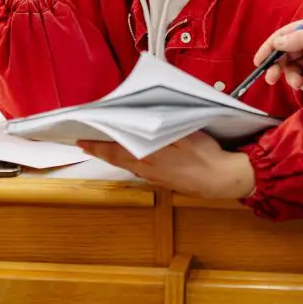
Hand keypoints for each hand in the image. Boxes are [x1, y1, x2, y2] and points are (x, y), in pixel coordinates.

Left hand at [78, 132, 255, 199]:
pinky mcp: (164, 180)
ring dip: (114, 155)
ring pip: (128, 164)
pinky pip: (139, 169)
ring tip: (104, 146)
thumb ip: (160, 128)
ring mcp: (155, 177)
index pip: (115, 151)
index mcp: (148, 158)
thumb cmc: (205, 155)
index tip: (80, 141)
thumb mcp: (184, 134)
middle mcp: (147, 170)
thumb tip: (138, 122)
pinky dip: (129, 161)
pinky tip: (132, 155)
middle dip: (102, 150)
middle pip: (118, 159)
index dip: (96, 146)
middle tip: (86, 142)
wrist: (222, 179)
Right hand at [253, 15, 302, 90]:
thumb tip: (277, 42)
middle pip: (287, 54)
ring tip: (299, 83)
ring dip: (293, 76)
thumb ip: (301, 39)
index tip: (257, 62)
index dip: (268, 48)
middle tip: (272, 79)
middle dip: (278, 66)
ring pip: (296, 68)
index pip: (283, 36)